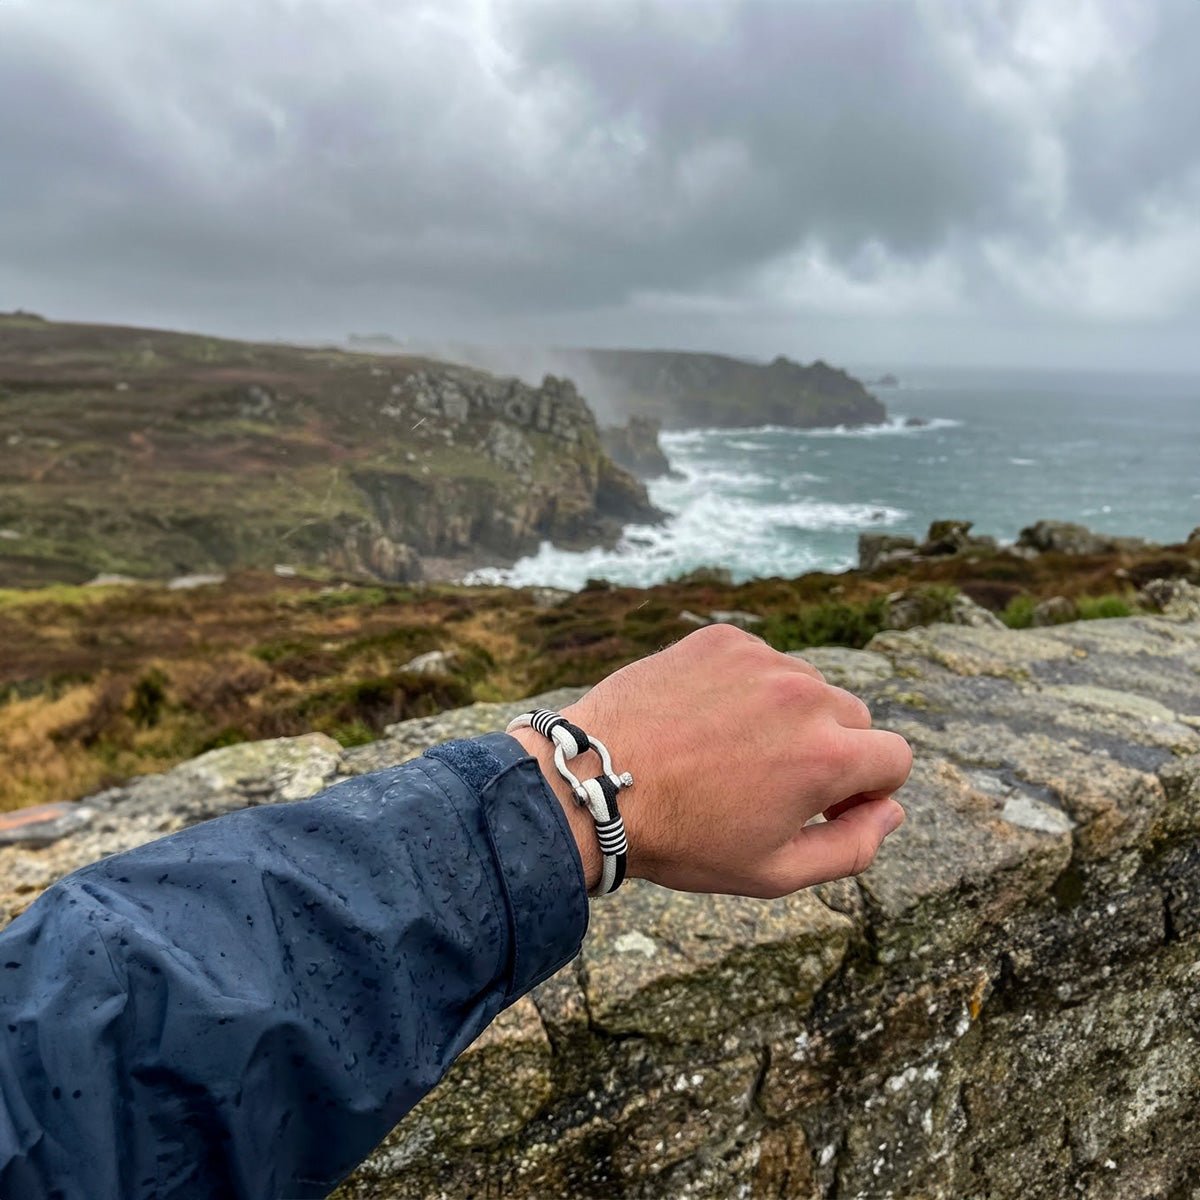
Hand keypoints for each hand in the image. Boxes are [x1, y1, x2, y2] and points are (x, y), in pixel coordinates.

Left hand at [511, 624, 910, 898]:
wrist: (593, 785)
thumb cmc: (683, 838)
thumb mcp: (774, 871)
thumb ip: (852, 847)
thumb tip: (892, 812)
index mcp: (828, 757)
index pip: (894, 757)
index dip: (867, 788)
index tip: (826, 803)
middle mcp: (804, 696)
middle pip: (852, 717)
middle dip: (829, 749)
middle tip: (772, 781)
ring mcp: (761, 660)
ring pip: (805, 685)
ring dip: (787, 713)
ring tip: (730, 749)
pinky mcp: (722, 639)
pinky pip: (760, 660)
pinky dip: (746, 685)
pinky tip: (704, 718)